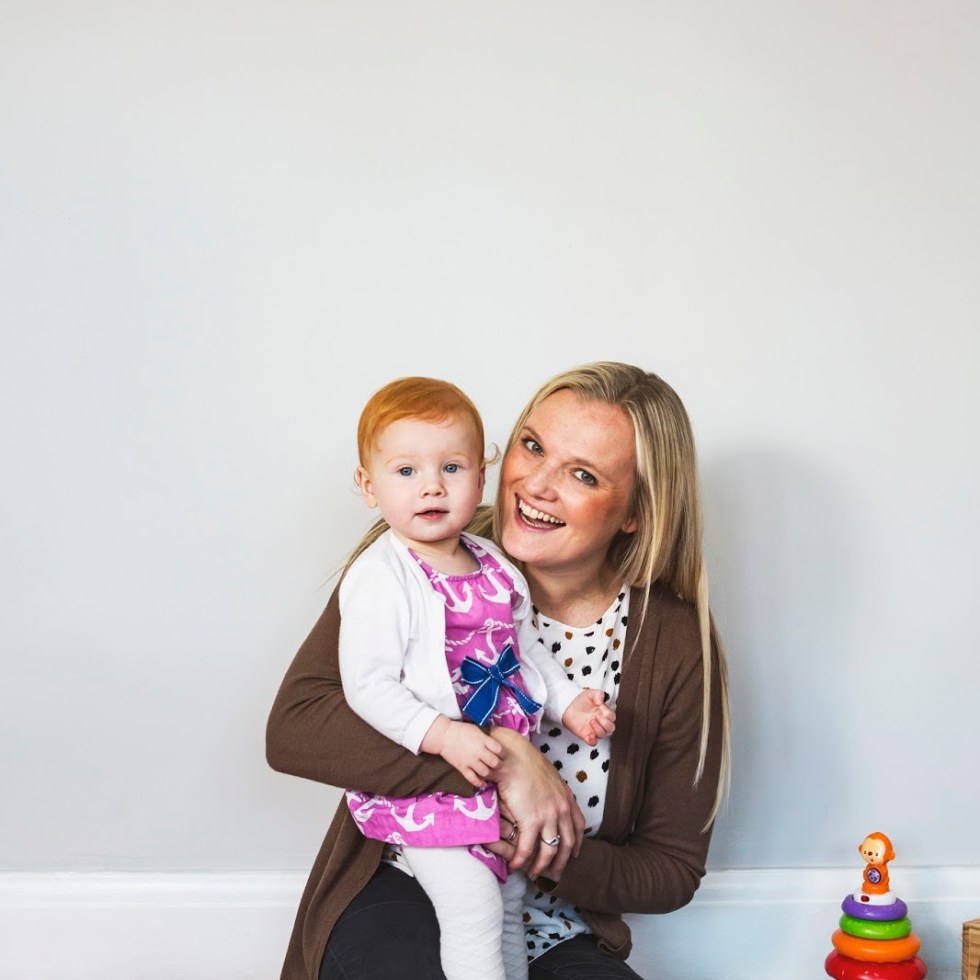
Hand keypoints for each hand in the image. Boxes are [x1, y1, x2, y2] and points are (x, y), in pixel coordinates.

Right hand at [420, 716, 501, 787]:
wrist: (444, 735)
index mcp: (483, 740)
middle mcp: (478, 751)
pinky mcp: (462, 768)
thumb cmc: (461, 730)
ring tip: (489, 772)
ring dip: (489, 773)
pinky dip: (479, 783)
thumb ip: (486, 738)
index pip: (499, 749)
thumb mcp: (476, 730)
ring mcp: (470, 761)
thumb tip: (495, 745)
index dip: (502, 753)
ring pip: (485, 772)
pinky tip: (482, 783)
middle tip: (497, 765)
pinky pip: (473, 779)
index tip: (501, 755)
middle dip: (498, 765)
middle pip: (495, 762)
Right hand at [490, 727, 585, 880]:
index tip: (573, 854)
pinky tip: (515, 865)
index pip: (578, 827)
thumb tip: (548, 799)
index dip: (576, 843)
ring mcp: (548, 816)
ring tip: (533, 874)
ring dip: (541, 866)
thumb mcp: (549, 776)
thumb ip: (553, 791)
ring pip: (549, 851)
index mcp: (567, 798)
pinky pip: (527, 848)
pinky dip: (522, 860)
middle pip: (567, 844)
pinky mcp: (531, 820)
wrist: (512, 756)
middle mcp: (561, 809)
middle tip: (554, 874)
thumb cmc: (525, 762)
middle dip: (561, 862)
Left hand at [561, 689, 615, 745]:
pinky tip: (590, 735)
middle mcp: (601, 722)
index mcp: (604, 713)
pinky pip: (593, 742)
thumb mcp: (590, 694)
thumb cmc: (581, 701)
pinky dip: (593, 740)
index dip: (608, 713)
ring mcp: (594, 729)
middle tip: (596, 715)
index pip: (612, 717)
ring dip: (599, 729)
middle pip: (611, 728)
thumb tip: (601, 701)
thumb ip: (598, 694)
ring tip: (591, 721)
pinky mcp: (586, 735)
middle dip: (605, 722)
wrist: (568, 706)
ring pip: (604, 735)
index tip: (600, 707)